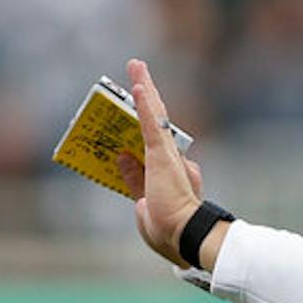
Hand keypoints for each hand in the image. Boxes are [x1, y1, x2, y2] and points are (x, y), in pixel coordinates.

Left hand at [114, 59, 204, 264]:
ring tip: (135, 65)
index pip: (152, 144)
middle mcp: (172, 159)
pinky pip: (153, 124)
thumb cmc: (166, 231)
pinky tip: (137, 86)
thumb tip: (121, 157)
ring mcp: (169, 156)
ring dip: (145, 88)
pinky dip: (145, 104)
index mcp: (168, 173)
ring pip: (156, 114)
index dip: (144, 124)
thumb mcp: (143, 203)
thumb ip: (133, 180)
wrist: (182, 237)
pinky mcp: (163, 156)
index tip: (134, 109)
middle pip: (157, 120)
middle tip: (138, 72)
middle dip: (146, 95)